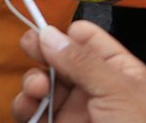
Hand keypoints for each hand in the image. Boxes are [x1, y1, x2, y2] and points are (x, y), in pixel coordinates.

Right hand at [12, 21, 145, 122]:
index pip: (85, 38)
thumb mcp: (119, 91)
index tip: (45, 35)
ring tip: (36, 89)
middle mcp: (93, 87)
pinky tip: (28, 108)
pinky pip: (34, 112)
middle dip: (41, 54)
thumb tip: (48, 32)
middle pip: (57, 58)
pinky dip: (25, 107)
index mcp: (117, 70)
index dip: (64, 33)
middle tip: (29, 49)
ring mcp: (75, 110)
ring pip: (41, 84)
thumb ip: (82, 61)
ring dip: (32, 81)